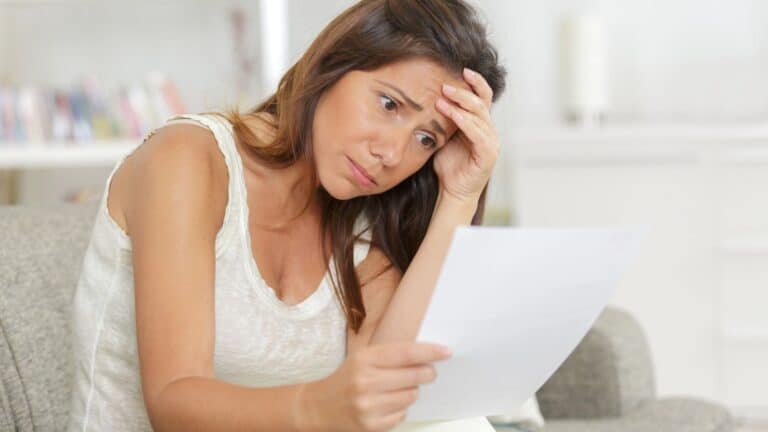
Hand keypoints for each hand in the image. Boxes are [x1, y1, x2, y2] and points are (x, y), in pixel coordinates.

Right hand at [295, 342, 451, 431]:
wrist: (317, 407)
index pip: (405, 353)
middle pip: (414, 376)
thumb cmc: (346, 379)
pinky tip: (386, 405)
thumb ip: (390, 356)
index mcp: (364, 359)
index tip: (446, 352)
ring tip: (395, 390)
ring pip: (411, 396)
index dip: (429, 352)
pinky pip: (402, 415)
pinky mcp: (371, 425)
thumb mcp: (362, 359)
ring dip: (410, 392)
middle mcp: (365, 381)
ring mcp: (368, 406)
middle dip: (426, 373)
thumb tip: (427, 356)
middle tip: (427, 372)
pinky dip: (399, 409)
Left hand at [433, 68, 498, 204]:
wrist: (452, 191)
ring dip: (460, 105)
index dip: (476, 82)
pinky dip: (465, 122)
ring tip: (442, 97)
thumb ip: (443, 119)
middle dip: (463, 92)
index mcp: (480, 124)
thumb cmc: (448, 165)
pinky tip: (452, 115)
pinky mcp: (488, 154)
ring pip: (479, 116)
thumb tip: (428, 98)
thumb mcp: (444, 136)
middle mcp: (489, 130)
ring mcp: (491, 142)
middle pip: (481, 103)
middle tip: (444, 86)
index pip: (482, 97)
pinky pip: (478, 134)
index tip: (462, 70)